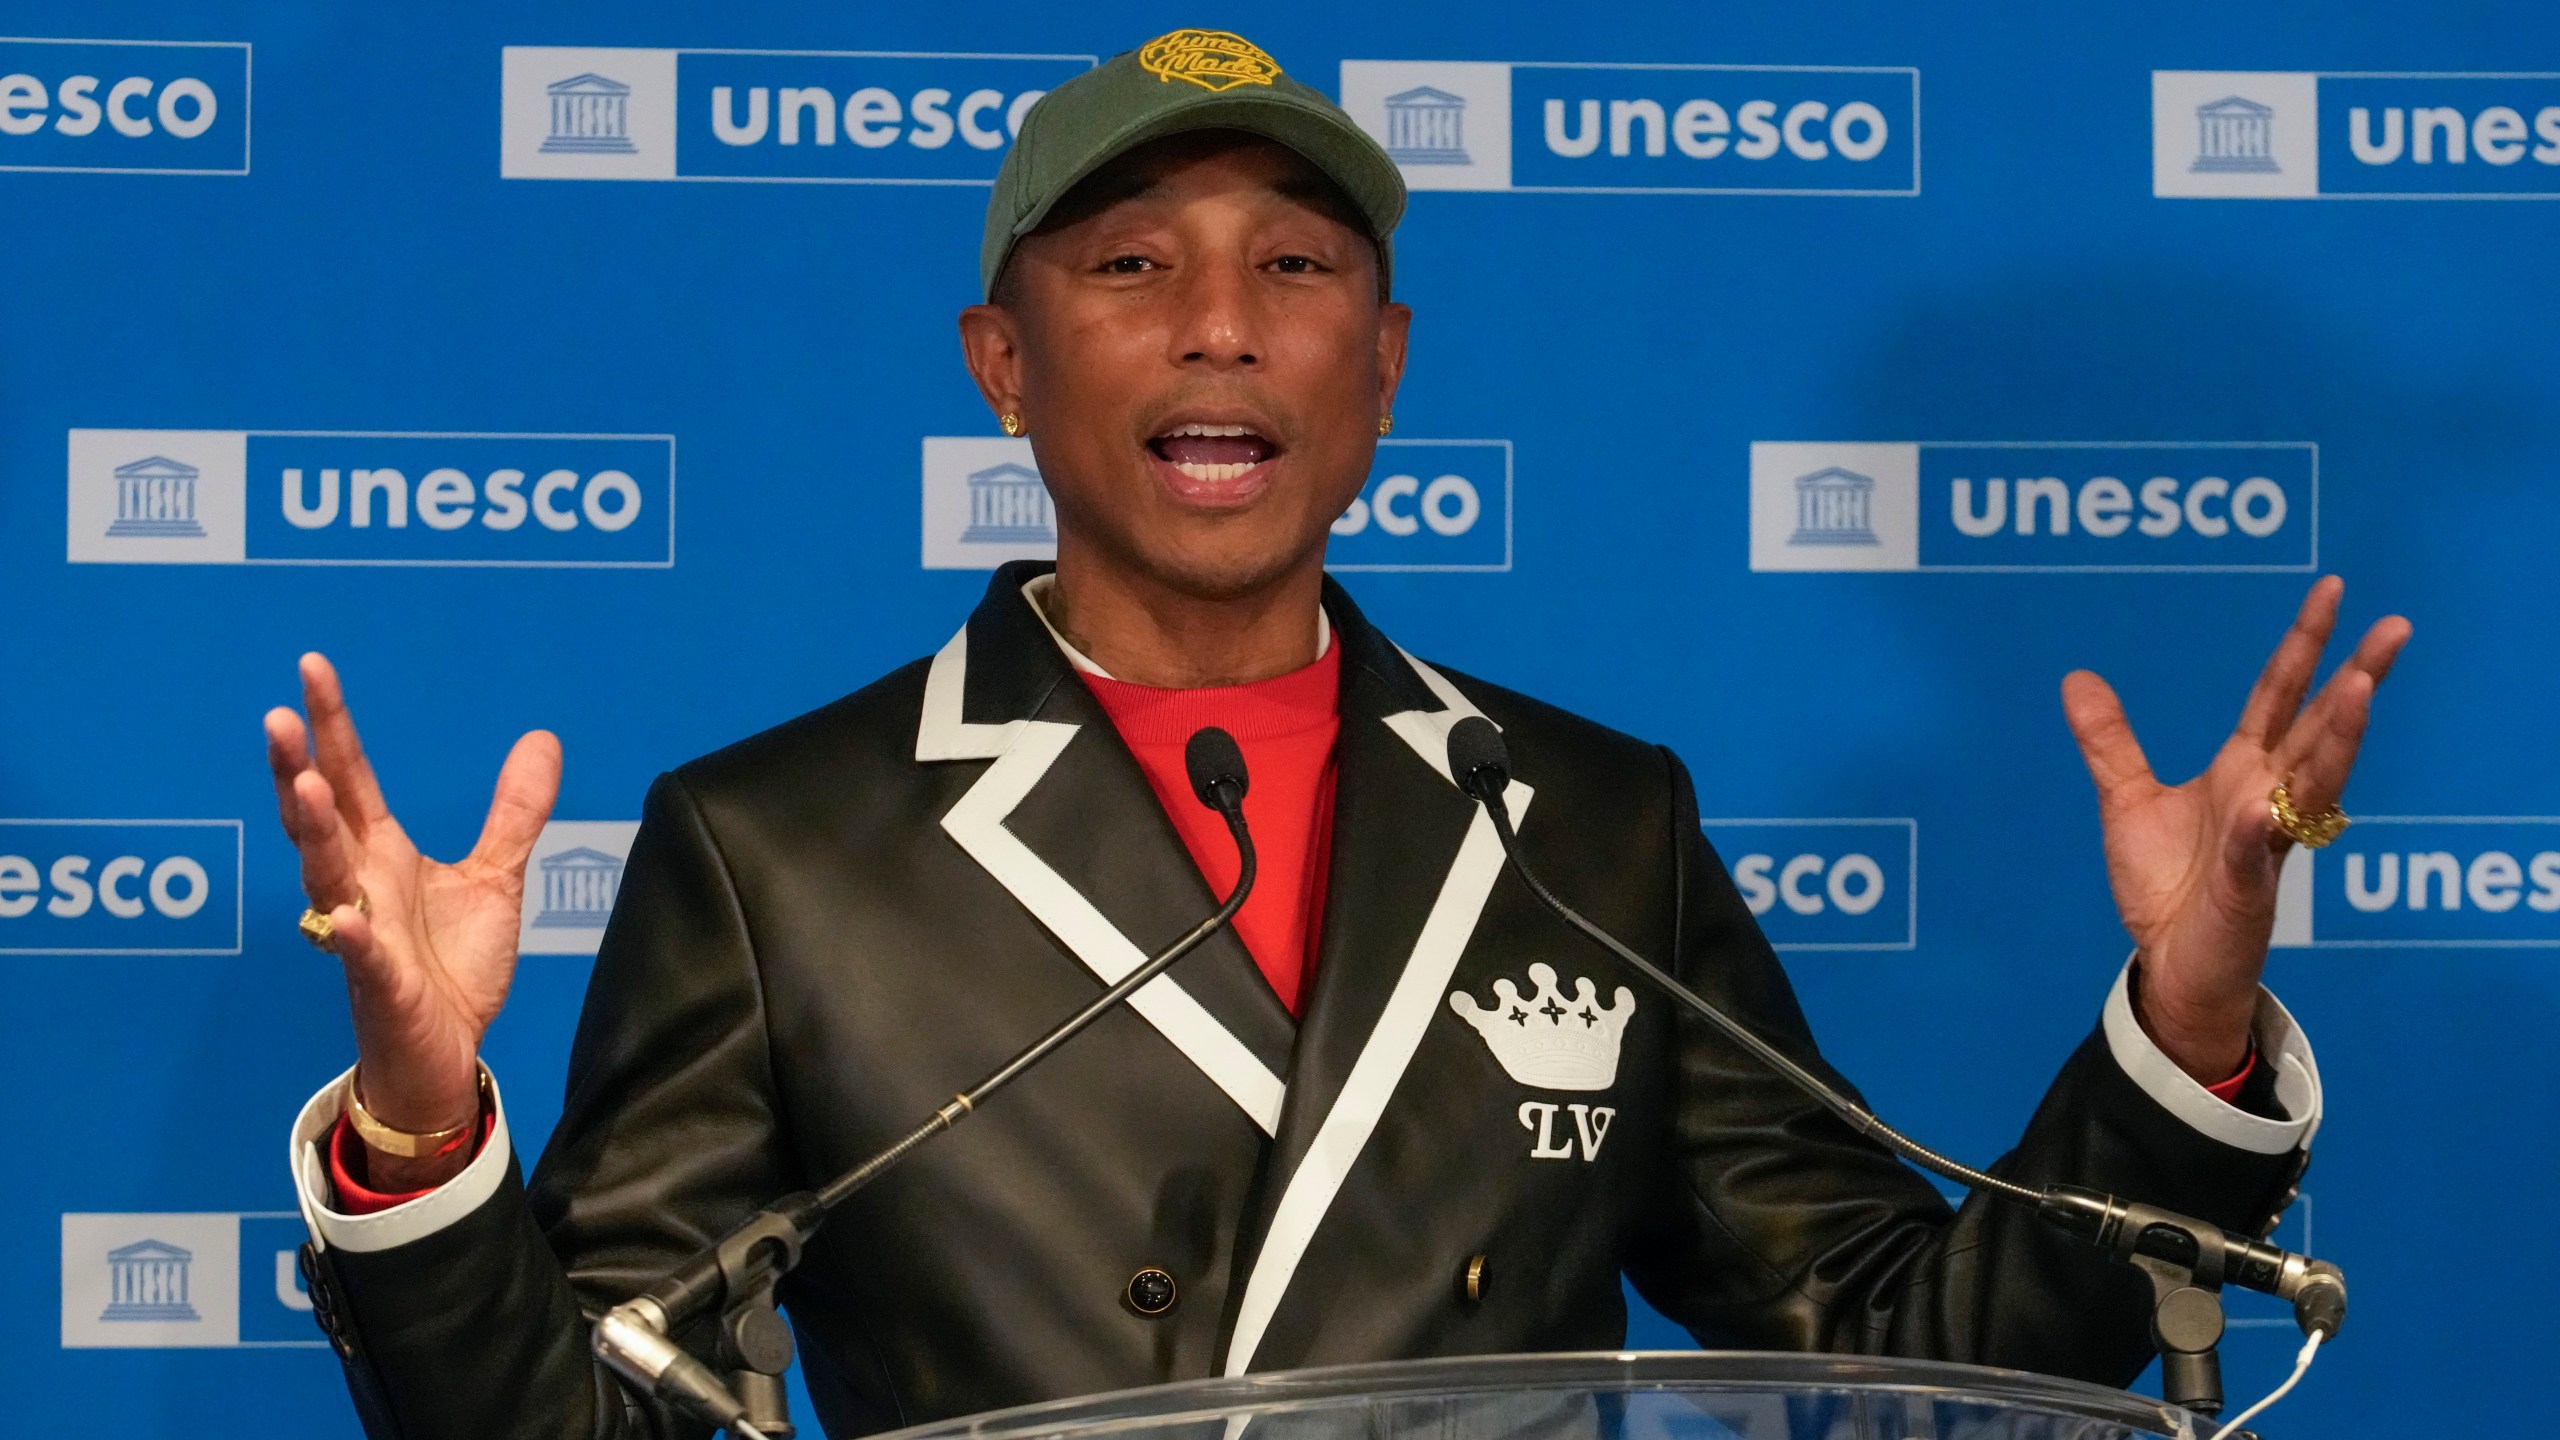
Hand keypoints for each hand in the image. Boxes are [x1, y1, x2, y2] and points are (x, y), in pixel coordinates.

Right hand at [266, 653, 559, 1187]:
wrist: (445, 1052)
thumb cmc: (452, 966)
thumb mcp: (494, 877)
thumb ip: (513, 812)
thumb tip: (542, 738)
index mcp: (381, 854)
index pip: (351, 778)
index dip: (332, 725)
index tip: (312, 668)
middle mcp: (360, 885)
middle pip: (320, 817)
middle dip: (298, 767)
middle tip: (278, 716)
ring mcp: (364, 934)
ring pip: (327, 877)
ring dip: (314, 833)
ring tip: (304, 787)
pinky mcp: (381, 984)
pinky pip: (362, 957)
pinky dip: (352, 937)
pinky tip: (347, 917)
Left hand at [2061, 577, 2409, 1082]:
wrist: (2169, 962)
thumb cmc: (2168, 884)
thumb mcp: (2127, 800)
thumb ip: (2110, 741)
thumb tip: (2076, 677)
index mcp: (2244, 770)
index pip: (2280, 693)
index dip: (2305, 643)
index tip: (2332, 589)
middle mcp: (2268, 797)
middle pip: (2320, 726)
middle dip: (2358, 677)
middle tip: (2396, 626)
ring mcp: (2265, 842)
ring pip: (2313, 783)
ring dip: (2338, 738)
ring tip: (2360, 689)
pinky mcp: (2247, 889)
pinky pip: (2256, 852)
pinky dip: (2258, 828)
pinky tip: (2261, 807)